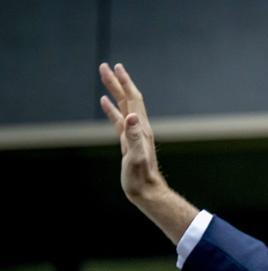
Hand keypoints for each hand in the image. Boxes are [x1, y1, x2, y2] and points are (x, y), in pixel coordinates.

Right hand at [98, 62, 165, 203]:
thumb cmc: (140, 177)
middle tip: (106, 66)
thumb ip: (133, 136)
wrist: (146, 191)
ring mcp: (134, 134)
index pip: (133, 100)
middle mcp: (139, 128)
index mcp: (140, 128)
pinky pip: (118, 120)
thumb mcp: (135, 156)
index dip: (125, 83)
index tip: (116, 67)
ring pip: (123, 106)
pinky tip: (105, 103)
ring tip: (105, 77)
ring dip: (115, 91)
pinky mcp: (128, 141)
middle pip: (128, 99)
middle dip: (118, 82)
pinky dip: (112, 109)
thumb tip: (132, 116)